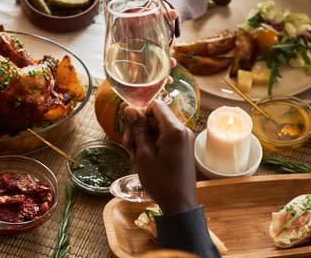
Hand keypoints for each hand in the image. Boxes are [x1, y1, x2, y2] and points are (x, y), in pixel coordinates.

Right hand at [122, 100, 196, 214]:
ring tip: (134, 156)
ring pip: (156, 128)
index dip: (140, 113)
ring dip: (142, 139)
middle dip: (138, 129)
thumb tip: (128, 108)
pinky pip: (163, 138)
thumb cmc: (161, 181)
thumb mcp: (144, 154)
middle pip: (154, 117)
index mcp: (175, 130)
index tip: (130, 128)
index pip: (155, 106)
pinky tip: (143, 159)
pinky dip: (151, 145)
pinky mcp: (181, 147)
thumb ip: (137, 129)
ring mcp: (183, 139)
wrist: (179, 204)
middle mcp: (182, 130)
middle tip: (128, 146)